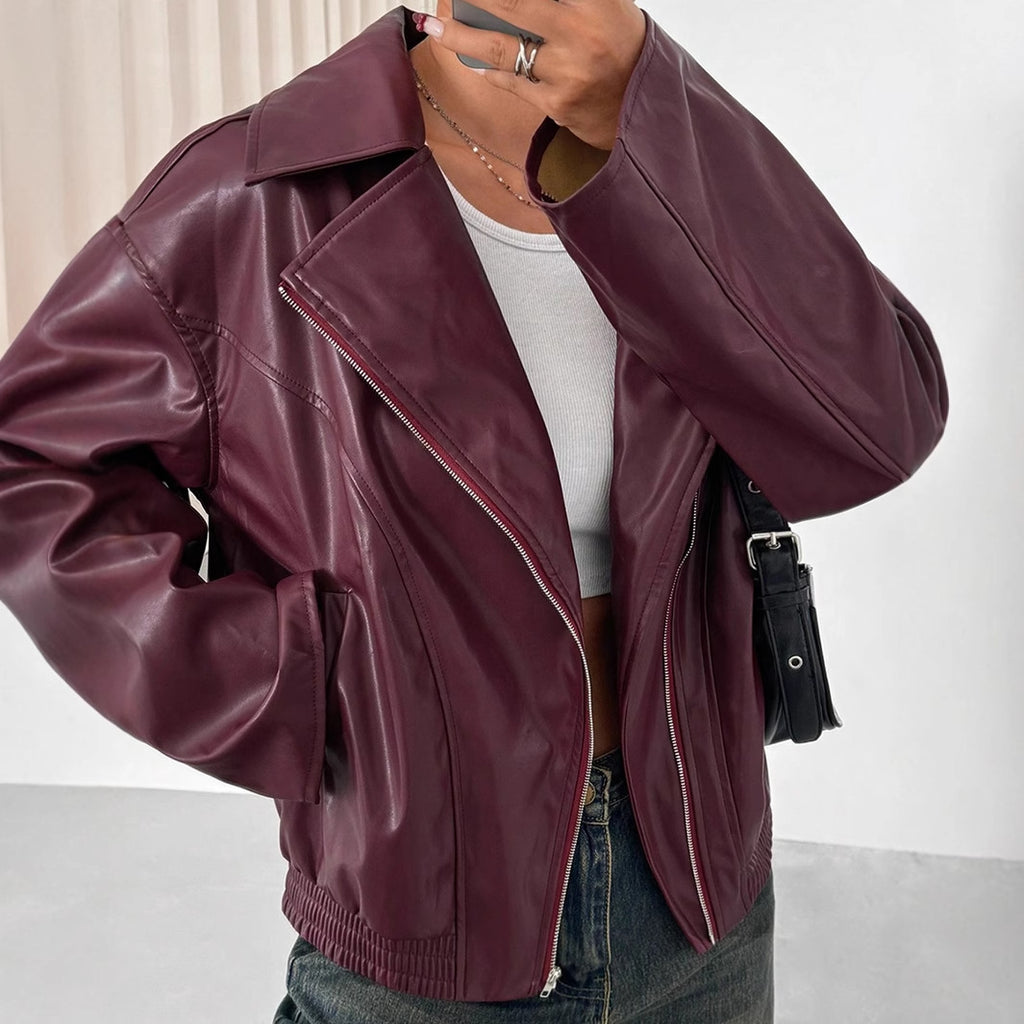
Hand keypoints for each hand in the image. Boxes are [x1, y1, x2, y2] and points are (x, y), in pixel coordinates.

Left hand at [417, 0, 647, 151]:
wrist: (643, 104)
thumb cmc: (619, 42)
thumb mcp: (605, 1)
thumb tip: (507, 0)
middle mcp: (580, 33)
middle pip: (510, 4)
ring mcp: (567, 72)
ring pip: (499, 48)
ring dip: (460, 36)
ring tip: (433, 27)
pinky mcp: (557, 104)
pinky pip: (511, 82)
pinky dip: (489, 69)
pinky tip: (472, 59)